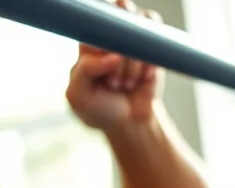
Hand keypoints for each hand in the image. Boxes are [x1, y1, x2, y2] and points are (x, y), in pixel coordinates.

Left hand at [66, 0, 163, 131]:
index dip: (102, 42)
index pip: (94, 24)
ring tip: (126, 84)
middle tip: (113, 83)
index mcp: (88, 43)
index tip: (104, 65)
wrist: (128, 125)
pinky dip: (149, 62)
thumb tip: (112, 55)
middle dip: (118, 54)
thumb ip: (85, 71)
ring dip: (133, 62)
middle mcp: (110, 36)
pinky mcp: (152, 47)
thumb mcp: (78, 96)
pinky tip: (143, 79)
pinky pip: (156, 39)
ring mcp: (133, 39)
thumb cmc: (99, 109)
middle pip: (118, 16)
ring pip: (138, 29)